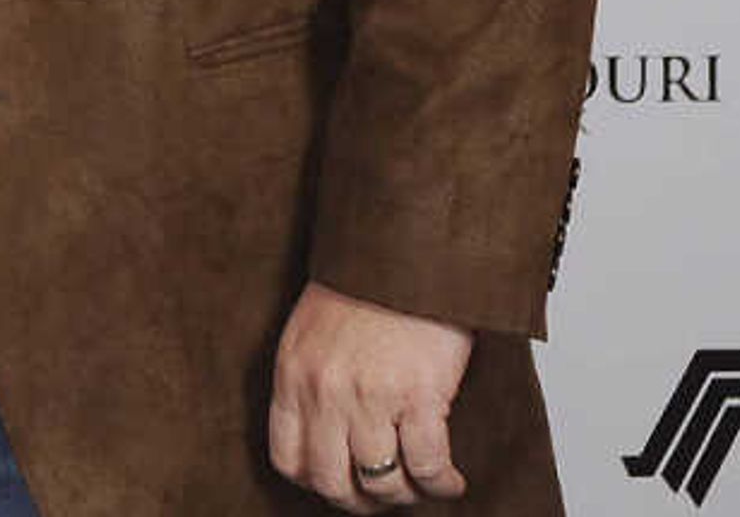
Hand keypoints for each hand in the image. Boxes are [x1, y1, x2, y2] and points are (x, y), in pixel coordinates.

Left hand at [268, 281, 471, 509]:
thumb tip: (328, 433)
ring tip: (421, 486)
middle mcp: (325, 392)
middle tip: (381, 498)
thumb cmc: (366, 285)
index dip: (316, 483)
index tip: (340, 484)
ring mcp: (369, 397)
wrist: (408, 249)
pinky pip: (427, 466)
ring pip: (381, 482)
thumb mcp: (313, 329)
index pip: (288, 458)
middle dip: (359, 502)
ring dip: (404, 495)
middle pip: (332, 482)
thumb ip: (311, 379)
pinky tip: (451, 481)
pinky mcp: (418, 396)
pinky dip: (441, 484)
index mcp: (293, 374)